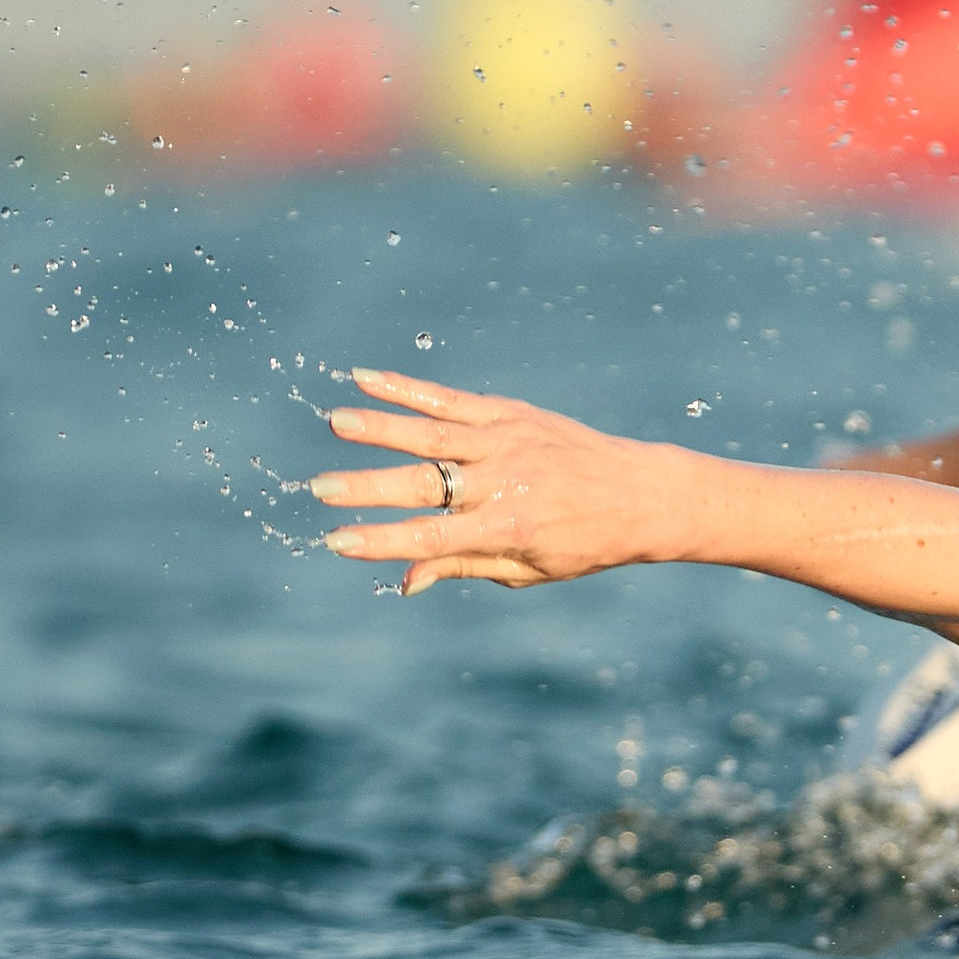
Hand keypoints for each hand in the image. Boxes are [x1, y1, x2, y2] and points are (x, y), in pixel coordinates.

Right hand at [304, 366, 660, 591]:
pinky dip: (408, 388)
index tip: (336, 542)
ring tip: (336, 421)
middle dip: (367, 487)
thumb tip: (404, 581)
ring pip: (432, 432)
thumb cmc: (582, 543)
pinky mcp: (510, 412)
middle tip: (318, 489)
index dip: (381, 542)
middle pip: (423, 483)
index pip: (431, 539)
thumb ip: (463, 566)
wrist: (640, 494)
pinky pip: (450, 399)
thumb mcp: (527, 570)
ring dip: (380, 426)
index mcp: (508, 528)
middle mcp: (504, 481)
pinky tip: (367, 378)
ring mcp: (507, 440)